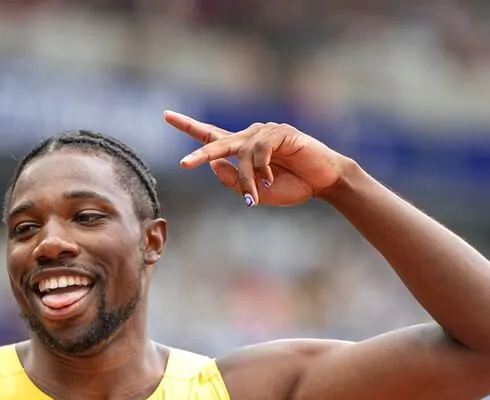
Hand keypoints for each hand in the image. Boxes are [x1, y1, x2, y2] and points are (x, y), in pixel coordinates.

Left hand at [165, 111, 352, 207]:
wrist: (322, 182)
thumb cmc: (292, 186)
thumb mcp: (256, 192)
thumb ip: (234, 182)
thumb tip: (214, 165)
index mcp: (241, 150)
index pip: (210, 136)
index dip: (188, 126)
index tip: (166, 115)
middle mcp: (249, 137)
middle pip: (217, 142)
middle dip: (200, 154)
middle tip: (184, 164)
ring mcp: (265, 133)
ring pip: (241, 155)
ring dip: (247, 179)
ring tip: (257, 195)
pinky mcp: (280, 133)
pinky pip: (260, 151)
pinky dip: (261, 169)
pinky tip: (271, 179)